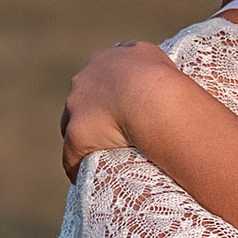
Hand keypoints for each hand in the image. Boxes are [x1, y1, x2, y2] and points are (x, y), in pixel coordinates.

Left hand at [62, 40, 170, 177]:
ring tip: (98, 157)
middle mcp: (88, 77)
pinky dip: (77, 165)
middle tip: (111, 133)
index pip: (101, 77)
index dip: (109, 94)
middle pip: (82, 99)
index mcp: (109, 59)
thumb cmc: (164, 81)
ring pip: (74, 126)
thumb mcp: (161, 60)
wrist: (151, 96)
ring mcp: (77, 105)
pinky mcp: (76, 133)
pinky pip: (72, 155)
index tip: (120, 108)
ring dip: (85, 139)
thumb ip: (153, 64)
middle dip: (93, 114)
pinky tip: (84, 178)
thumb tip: (165, 79)